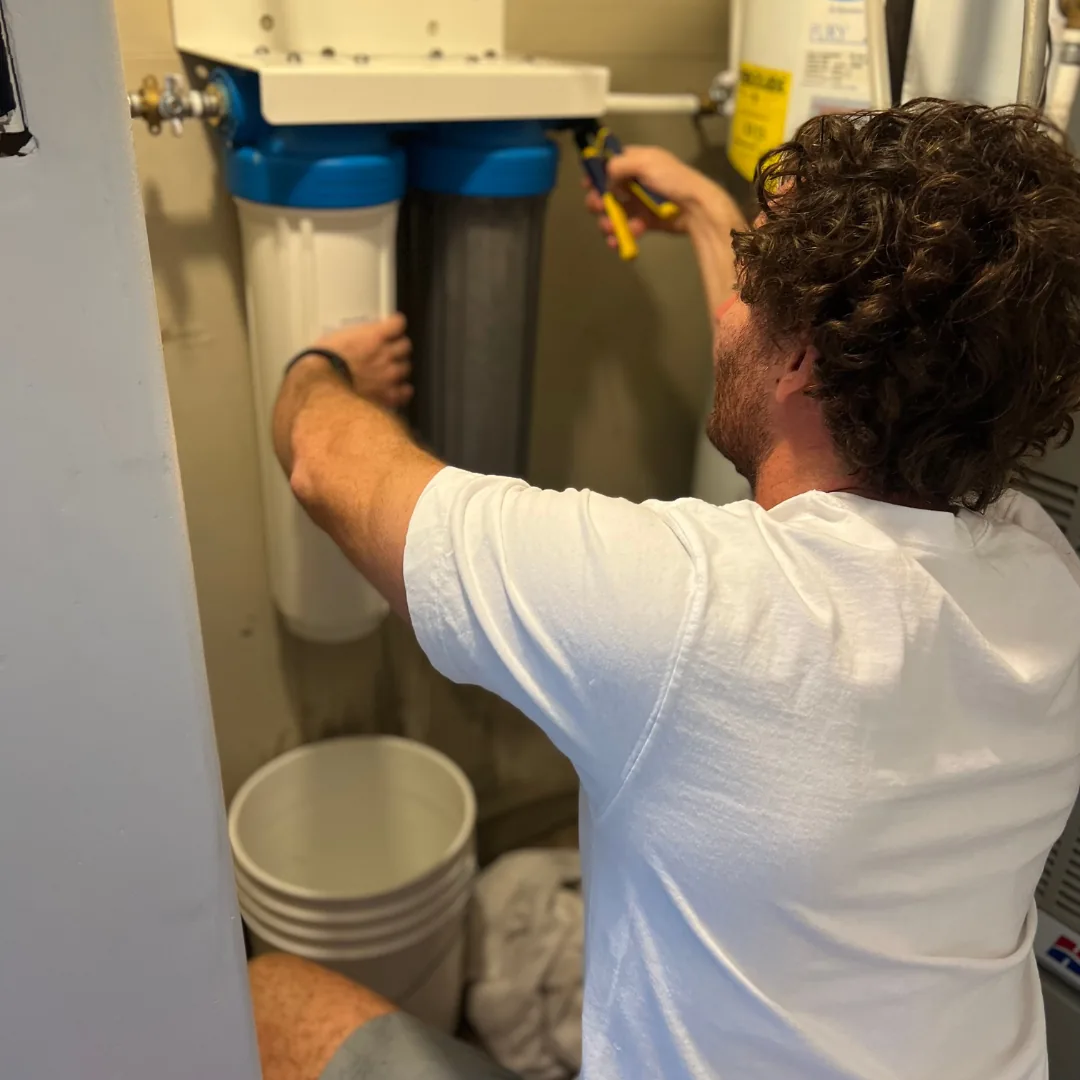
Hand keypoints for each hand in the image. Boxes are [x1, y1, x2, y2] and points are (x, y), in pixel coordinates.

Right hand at [308, 314, 413, 410]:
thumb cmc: (323, 362)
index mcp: (374, 336)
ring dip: (398, 368)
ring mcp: (389, 376)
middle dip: (397, 347)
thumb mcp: (337, 337)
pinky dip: (401, 390)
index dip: (394, 325)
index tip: (392, 327)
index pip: (398, 324)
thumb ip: (356, 336)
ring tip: (387, 371)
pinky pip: (405, 392)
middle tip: (387, 350)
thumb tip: (359, 337)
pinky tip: (395, 389)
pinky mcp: (387, 395)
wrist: (322, 386)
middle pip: (405, 346)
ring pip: (406, 368)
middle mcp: (386, 354)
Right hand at [583, 147, 718, 249]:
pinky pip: (625, 229)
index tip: (587, 185)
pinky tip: (620, 241)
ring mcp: (639, 204)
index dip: (596, 174)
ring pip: (613, 214)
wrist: (696, 209)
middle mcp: (635, 182)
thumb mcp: (646, 162)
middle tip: (598, 208)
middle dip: (599, 202)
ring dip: (608, 223)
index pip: (609, 164)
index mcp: (636, 162)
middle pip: (607, 192)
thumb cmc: (673, 180)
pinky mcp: (643, 223)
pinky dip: (621, 235)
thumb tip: (605, 178)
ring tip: (611, 230)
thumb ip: (620, 166)